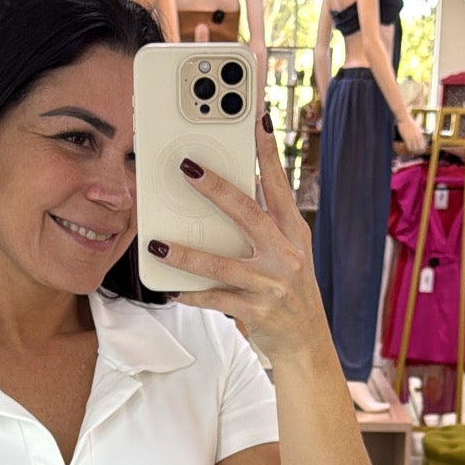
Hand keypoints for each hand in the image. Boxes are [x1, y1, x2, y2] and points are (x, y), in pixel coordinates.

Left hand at [146, 113, 329, 364]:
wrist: (307, 342)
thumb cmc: (290, 291)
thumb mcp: (289, 254)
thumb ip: (267, 226)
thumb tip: (235, 190)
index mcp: (294, 235)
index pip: (280, 186)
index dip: (268, 153)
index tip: (256, 121)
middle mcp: (286, 256)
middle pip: (248, 214)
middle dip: (217, 189)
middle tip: (187, 168)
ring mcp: (271, 285)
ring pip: (221, 265)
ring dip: (186, 254)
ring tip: (158, 244)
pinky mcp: (256, 312)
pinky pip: (215, 300)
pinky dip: (192, 295)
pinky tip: (172, 290)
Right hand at [398, 115, 427, 155]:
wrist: (405, 119)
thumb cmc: (410, 122)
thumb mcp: (417, 126)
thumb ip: (419, 131)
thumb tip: (420, 133)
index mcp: (420, 134)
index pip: (423, 143)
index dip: (423, 148)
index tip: (422, 151)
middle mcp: (417, 136)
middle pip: (420, 146)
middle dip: (419, 151)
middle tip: (417, 153)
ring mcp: (412, 137)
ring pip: (415, 147)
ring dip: (414, 151)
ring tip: (413, 152)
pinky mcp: (407, 137)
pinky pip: (409, 145)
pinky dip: (410, 148)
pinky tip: (409, 150)